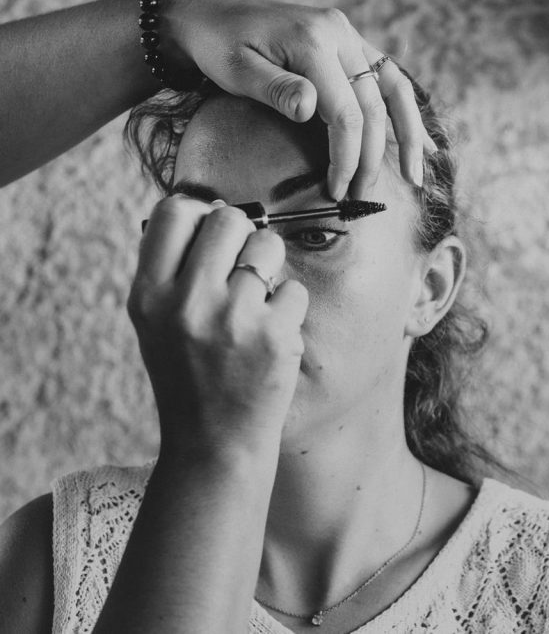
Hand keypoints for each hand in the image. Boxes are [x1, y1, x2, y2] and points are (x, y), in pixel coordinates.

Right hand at [127, 196, 308, 456]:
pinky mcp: (275, 336)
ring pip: (268, 245)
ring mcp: (234, 318)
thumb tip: (214, 209)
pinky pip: (294, 289)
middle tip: (241, 269)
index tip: (212, 237)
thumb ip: (174, 269)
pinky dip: (289, 309)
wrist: (214, 443)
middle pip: (229, 219)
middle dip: (242, 236)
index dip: (200, 214)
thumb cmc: (189, 374)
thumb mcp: (157, 322)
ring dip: (269, 266)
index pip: (175, 211)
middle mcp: (187, 302)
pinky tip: (271, 336)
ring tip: (257, 301)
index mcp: (149, 294)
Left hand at [159, 0, 435, 199]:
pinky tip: (422, 142)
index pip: (345, 113)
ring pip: (394, 90)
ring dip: (409, 135)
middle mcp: (340, 35)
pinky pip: (388, 80)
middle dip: (372, 158)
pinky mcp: (351, 45)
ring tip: (415, 177)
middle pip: (372, 107)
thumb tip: (309, 109)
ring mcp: (350, 38)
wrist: (211, 15)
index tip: (336, 191)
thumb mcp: (236, 68)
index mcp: (314, 41)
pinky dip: (405, 112)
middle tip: (361, 196)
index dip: (346, 158)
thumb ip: (275, 88)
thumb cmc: (218, 46)